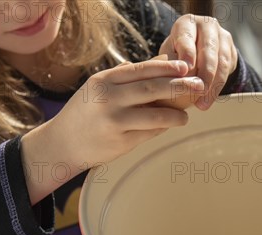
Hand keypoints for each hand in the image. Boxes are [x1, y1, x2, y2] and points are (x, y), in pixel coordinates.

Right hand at [21, 58, 204, 202]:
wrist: (63, 143)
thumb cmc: (86, 112)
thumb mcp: (98, 88)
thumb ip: (124, 78)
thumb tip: (161, 63)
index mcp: (104, 81)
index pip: (141, 70)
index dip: (166, 67)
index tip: (185, 67)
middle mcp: (108, 98)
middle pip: (152, 89)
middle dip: (180, 86)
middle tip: (198, 85)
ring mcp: (115, 121)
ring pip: (156, 115)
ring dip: (176, 114)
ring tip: (185, 116)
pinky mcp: (121, 141)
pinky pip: (150, 133)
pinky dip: (163, 128)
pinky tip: (171, 126)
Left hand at [159, 14, 237, 109]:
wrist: (198, 52)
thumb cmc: (176, 54)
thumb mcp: (168, 55)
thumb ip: (169, 64)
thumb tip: (171, 80)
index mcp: (187, 23)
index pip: (187, 37)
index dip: (187, 53)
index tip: (186, 69)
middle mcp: (207, 25)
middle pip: (208, 50)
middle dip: (204, 74)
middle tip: (197, 91)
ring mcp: (222, 37)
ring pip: (221, 62)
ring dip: (213, 85)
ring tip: (203, 104)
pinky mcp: (232, 50)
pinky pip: (227, 70)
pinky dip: (217, 87)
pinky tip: (208, 100)